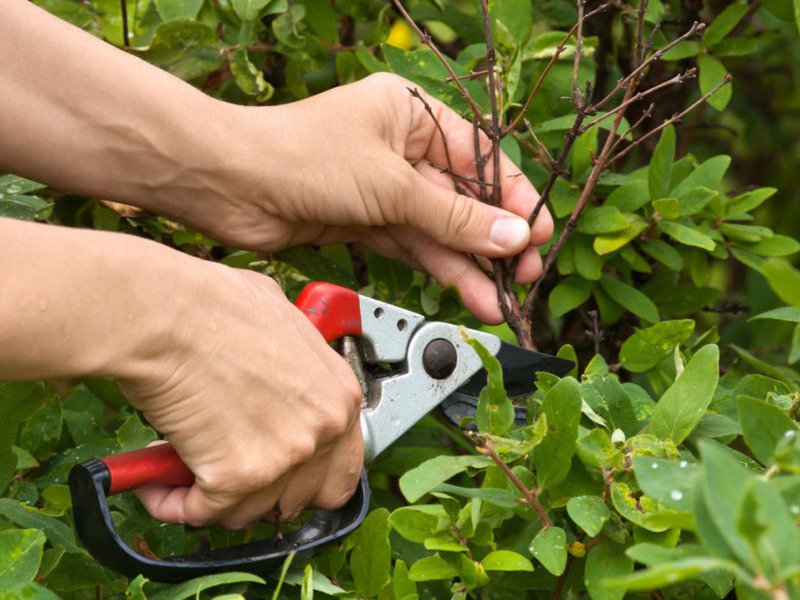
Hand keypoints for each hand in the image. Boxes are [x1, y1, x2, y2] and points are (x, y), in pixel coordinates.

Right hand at [122, 257, 361, 528]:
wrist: (164, 314)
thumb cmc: (212, 307)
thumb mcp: (281, 325)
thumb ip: (295, 367)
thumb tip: (282, 382)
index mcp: (339, 395)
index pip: (341, 470)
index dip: (302, 476)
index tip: (273, 474)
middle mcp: (323, 429)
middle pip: (297, 497)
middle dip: (258, 491)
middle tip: (223, 469)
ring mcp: (286, 457)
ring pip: (249, 510)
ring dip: (212, 497)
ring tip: (181, 465)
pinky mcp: (240, 477)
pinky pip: (202, 512)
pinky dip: (172, 503)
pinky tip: (154, 479)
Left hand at [184, 74, 552, 322]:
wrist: (228, 185)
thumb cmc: (300, 157)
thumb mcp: (391, 186)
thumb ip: (453, 218)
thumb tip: (513, 237)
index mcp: (411, 113)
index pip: (479, 158)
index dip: (512, 198)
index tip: (540, 232)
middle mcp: (399, 147)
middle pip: (461, 198)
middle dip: (493, 239)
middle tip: (525, 275)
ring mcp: (381, 187)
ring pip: (438, 229)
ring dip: (469, 264)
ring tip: (500, 299)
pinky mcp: (363, 220)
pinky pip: (412, 245)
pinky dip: (438, 268)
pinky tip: (467, 291)